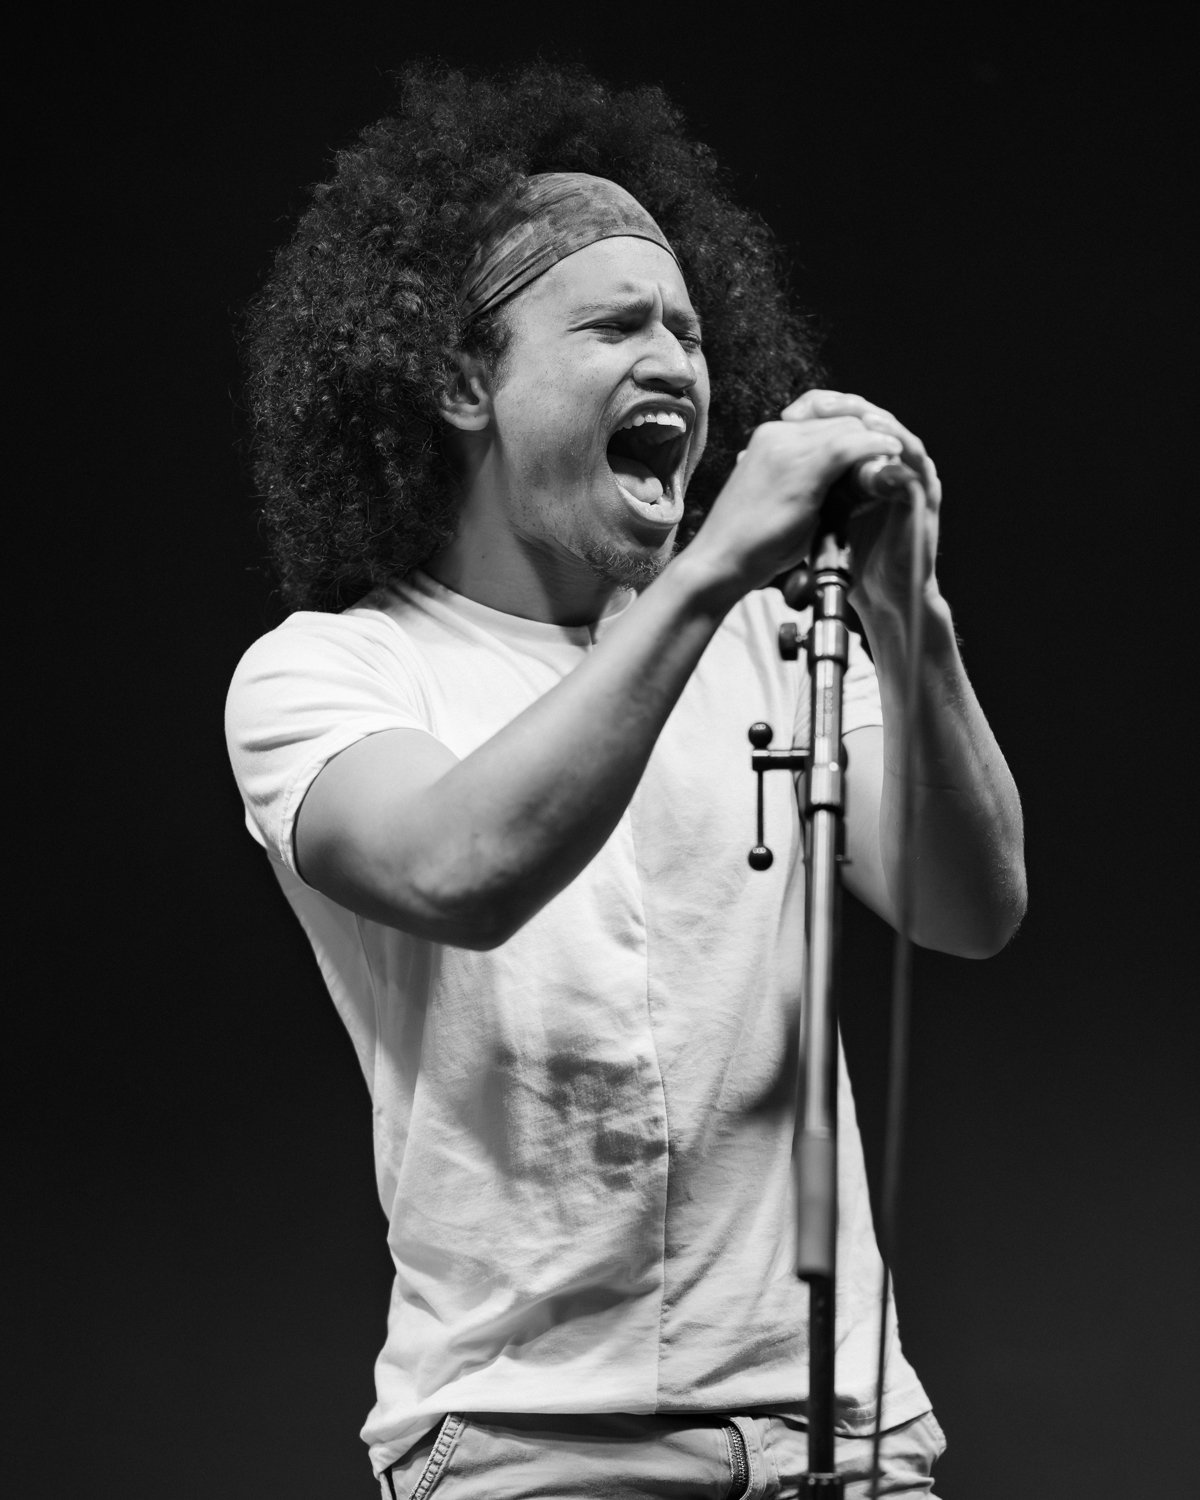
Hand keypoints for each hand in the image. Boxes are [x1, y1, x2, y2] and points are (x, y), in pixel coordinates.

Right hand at [695, 394, 909, 594]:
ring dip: (877, 441)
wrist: (720, 562)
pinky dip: (876, 448)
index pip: (824, 420)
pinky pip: (849, 445)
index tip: (876, 450)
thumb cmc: (750, 543)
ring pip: (848, 428)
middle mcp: (776, 433)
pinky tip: (893, 454)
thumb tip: (849, 482)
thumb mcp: (783, 501)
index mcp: (769, 439)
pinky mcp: (800, 467)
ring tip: (897, 458)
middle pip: (839, 419)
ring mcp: (787, 447)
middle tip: (893, 453)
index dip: (855, 433)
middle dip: (870, 433)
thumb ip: (810, 483)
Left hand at [779, 389, 942, 617]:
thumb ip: (799, 482)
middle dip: (846, 408)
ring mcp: (904, 476)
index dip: (820, 410)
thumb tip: (753, 458)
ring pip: (893, 432)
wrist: (873, 594)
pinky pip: (916, 461)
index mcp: (853, 464)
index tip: (790, 414)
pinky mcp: (924, 495)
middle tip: (823, 406)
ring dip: (873, 420)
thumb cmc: (842, 555)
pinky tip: (880, 440)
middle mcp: (880, 464)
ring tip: (852, 416)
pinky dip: (900, 446)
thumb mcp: (810, 512)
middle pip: (866, 417)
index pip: (840, 419)